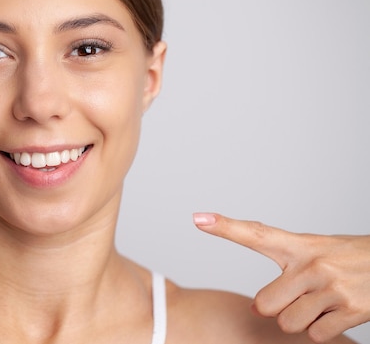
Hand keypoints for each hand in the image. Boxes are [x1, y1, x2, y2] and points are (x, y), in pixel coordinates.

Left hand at [194, 212, 369, 342]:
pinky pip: (316, 335)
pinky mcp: (352, 310)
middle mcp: (313, 264)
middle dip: (274, 309)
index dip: (226, 227)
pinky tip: (336, 312)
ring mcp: (332, 287)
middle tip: (296, 297)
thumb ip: (283, 272)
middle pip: (264, 305)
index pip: (257, 233)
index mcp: (300, 246)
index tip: (198, 218)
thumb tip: (253, 309)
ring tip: (319, 303)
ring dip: (300, 321)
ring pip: (288, 324)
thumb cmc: (347, 258)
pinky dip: (322, 330)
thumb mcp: (315, 250)